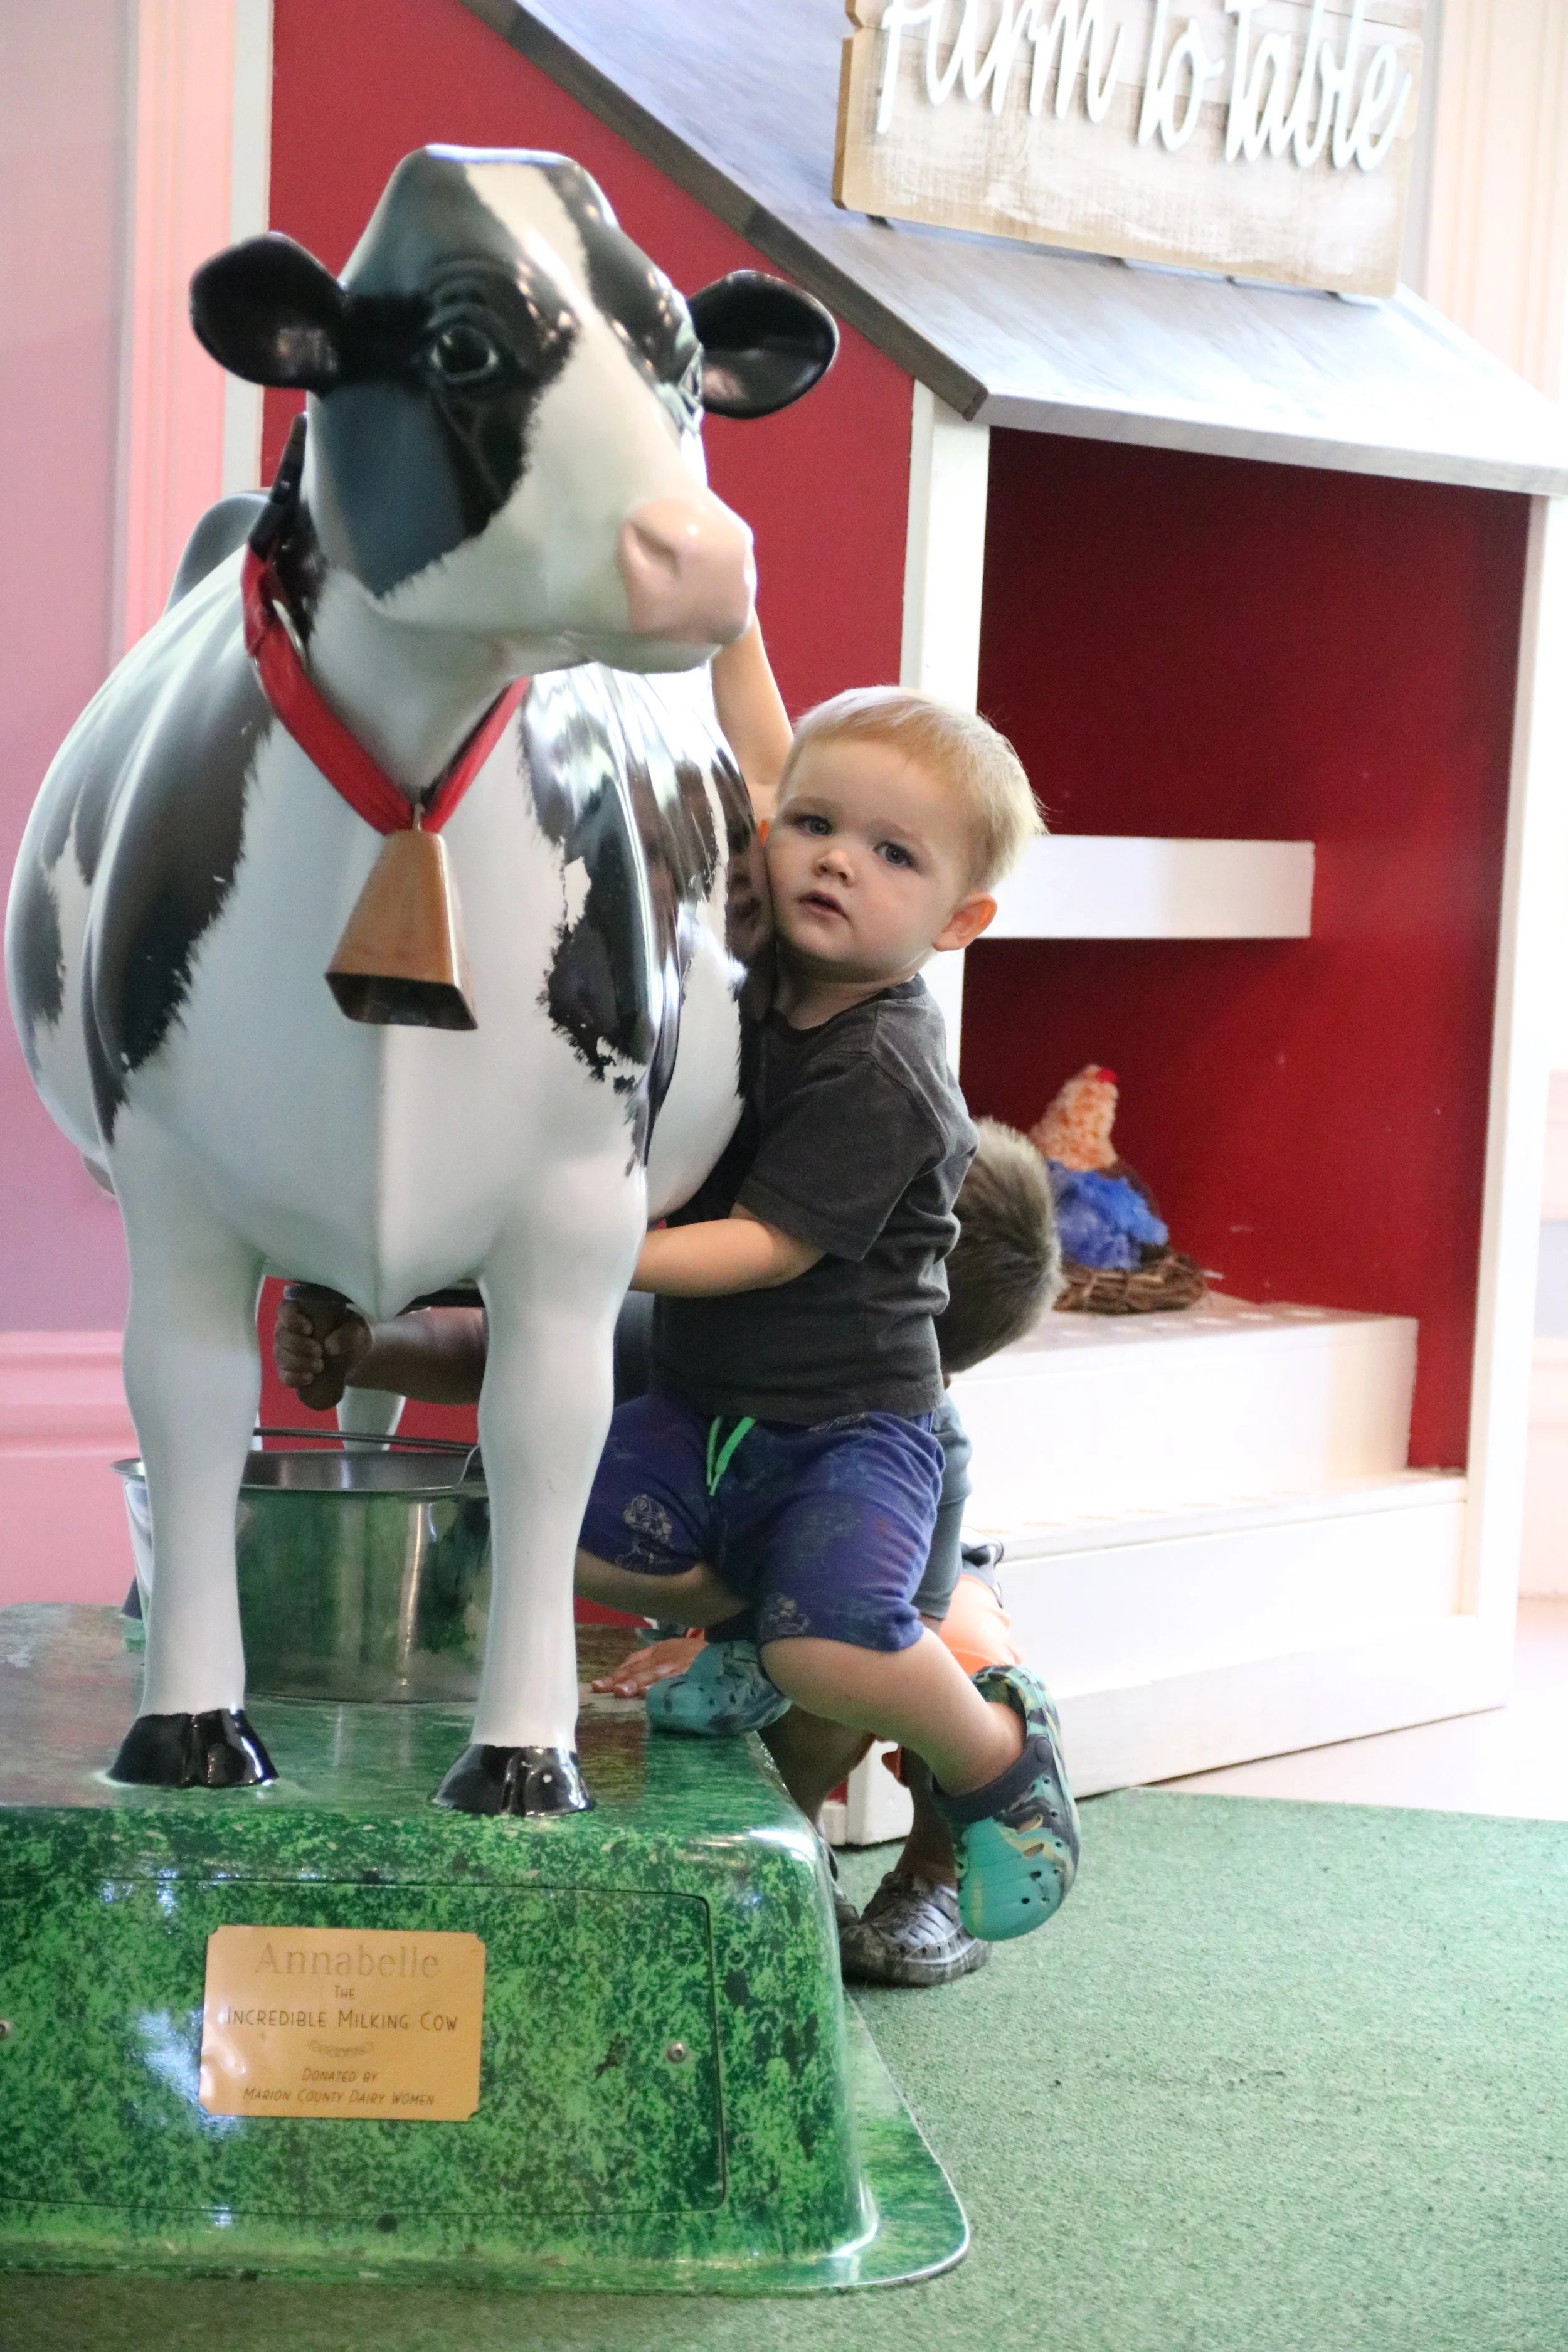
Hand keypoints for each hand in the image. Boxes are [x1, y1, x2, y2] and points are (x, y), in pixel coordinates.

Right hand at [275, 1284, 372, 1409]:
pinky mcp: (290, 1370)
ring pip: (281, 1356)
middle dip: (298, 1345)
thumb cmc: (354, 1335)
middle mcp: (290, 1329)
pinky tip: (309, 1378)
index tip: (308, 1329)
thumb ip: (350, 1335)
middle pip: (280, 1335)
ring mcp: (287, 1350)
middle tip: (319, 1351)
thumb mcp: (360, 1332)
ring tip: (320, 1366)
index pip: (284, 1309)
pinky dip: (294, 1378)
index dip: (290, 1319)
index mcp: (304, 1311)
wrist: (356, 1358)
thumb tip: (330, 1347)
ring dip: (298, 1363)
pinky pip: (283, 1375)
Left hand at [591, 1636, 702, 1696]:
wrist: (725, 1651)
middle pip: (642, 1671)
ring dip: (642, 1685)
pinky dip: (667, 1688)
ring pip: (658, 1676)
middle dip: (626, 1681)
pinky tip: (656, 1696)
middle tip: (613, 1690)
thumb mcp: (668, 1649)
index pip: (632, 1665)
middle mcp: (666, 1659)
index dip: (615, 1675)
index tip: (597, 1686)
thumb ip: (644, 1658)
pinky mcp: (695, 1676)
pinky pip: (679, 1682)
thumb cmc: (692, 1653)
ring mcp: (681, 1668)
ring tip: (626, 1693)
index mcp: (658, 1652)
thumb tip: (620, 1670)